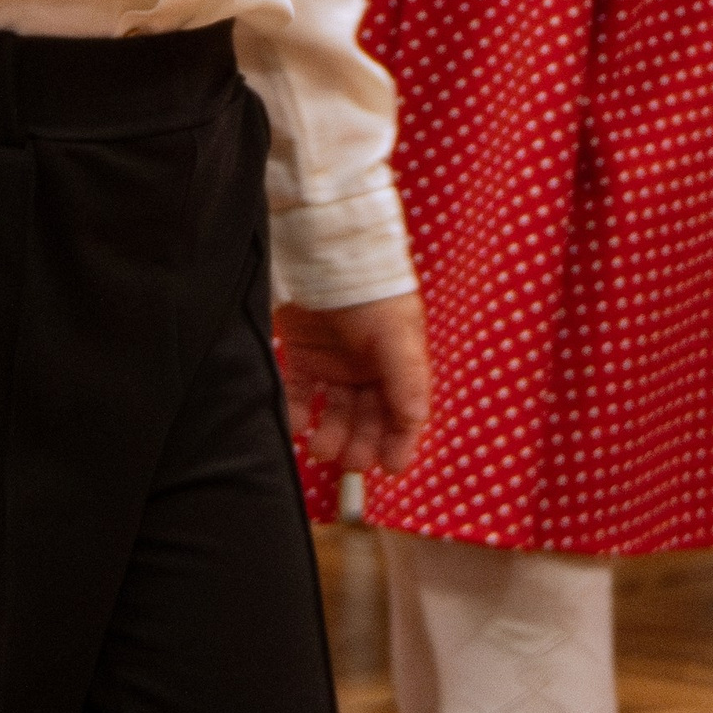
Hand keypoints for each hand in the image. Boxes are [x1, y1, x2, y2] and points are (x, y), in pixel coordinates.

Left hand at [274, 291, 430, 477]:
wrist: (322, 244)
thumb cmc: (369, 284)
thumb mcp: (396, 330)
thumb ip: (406, 377)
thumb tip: (415, 423)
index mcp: (400, 358)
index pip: (404, 409)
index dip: (400, 439)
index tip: (390, 467)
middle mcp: (369, 363)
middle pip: (369, 416)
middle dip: (363, 442)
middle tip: (351, 462)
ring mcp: (334, 360)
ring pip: (336, 411)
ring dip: (331, 434)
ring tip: (321, 449)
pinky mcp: (301, 352)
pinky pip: (301, 393)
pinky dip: (299, 413)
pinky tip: (298, 425)